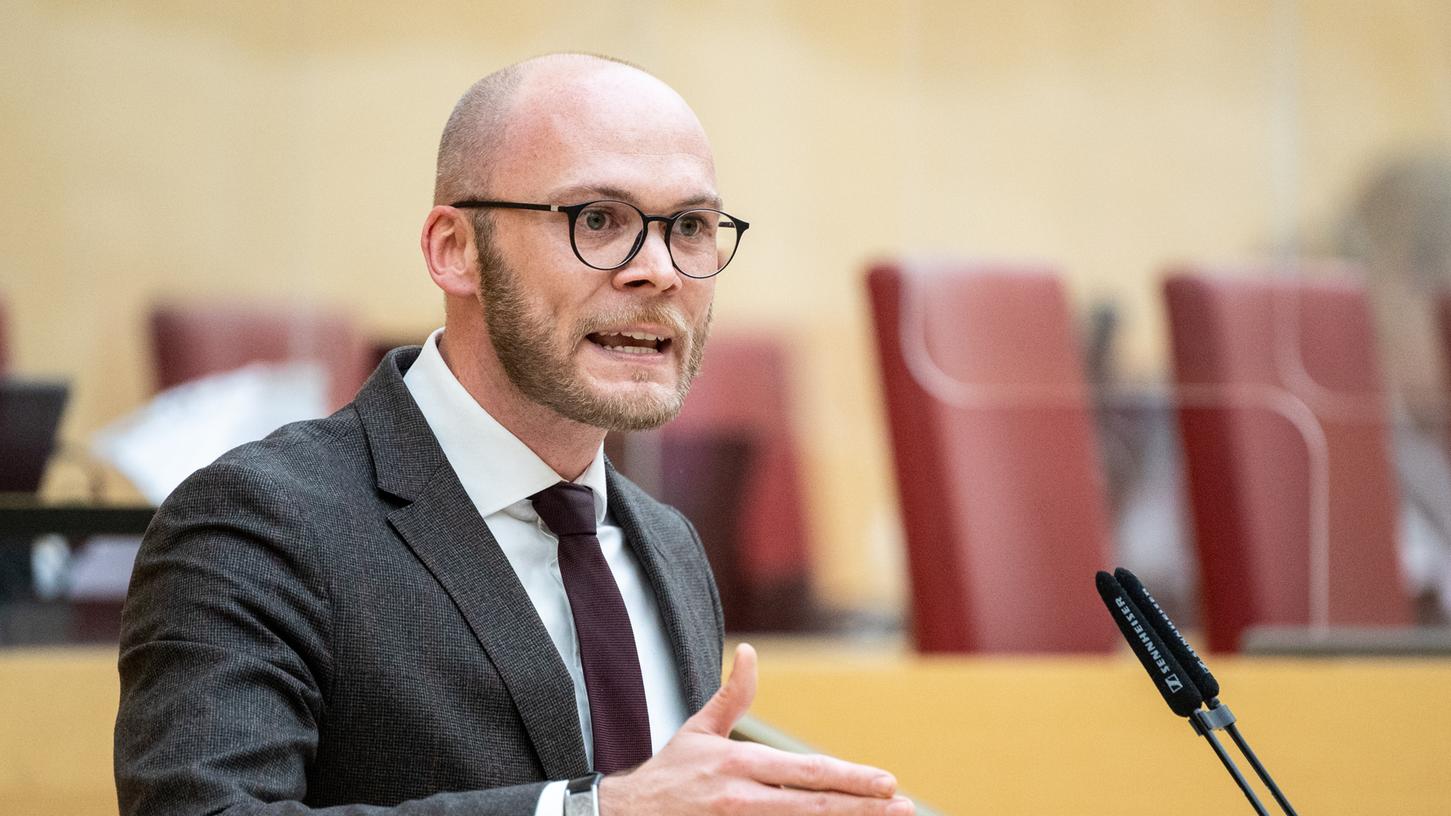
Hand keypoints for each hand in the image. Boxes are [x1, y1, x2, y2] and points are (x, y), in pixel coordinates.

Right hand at [598, 643, 913, 814]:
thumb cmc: (670, 774)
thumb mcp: (698, 731)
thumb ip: (732, 696)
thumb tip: (751, 653)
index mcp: (738, 763)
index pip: (807, 772)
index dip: (850, 778)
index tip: (888, 782)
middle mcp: (742, 799)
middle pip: (814, 806)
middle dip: (863, 808)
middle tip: (902, 807)